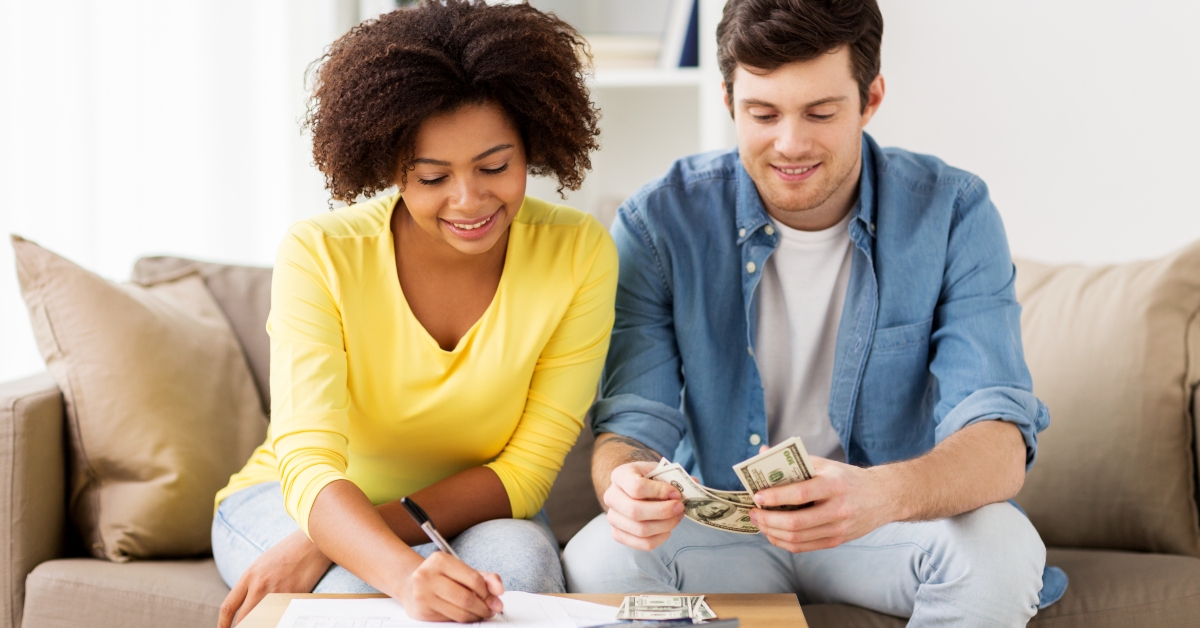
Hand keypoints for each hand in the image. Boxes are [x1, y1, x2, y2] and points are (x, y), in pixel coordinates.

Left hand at [219, 529, 332, 626]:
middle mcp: (260, 586)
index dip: (222, 624)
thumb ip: (252, 583)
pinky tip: (281, 618)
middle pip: (243, 619)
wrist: (312, 542)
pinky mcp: (294, 597)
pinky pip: (281, 615)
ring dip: (260, 623)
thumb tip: (245, 605)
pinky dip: (278, 618)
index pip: (228, 607)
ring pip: (261, 620)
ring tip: (263, 621)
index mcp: (249, 576)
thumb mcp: (263, 564)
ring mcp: (277, 593)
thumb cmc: (289, 551)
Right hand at [396, 551, 504, 621]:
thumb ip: (485, 577)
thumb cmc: (441, 576)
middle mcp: (427, 576)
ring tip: (481, 612)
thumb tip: (499, 590)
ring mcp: (422, 595)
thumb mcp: (462, 570)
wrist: (411, 584)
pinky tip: (465, 613)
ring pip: (459, 613)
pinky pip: (450, 619)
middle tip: (492, 610)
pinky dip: (462, 619)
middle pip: (466, 599)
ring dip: (476, 616)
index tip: (495, 598)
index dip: (488, 593)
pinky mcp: (421, 611)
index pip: (473, 579)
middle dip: (484, 608)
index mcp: (440, 560)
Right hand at [603, 461, 684, 549]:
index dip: (659, 492)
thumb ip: (675, 477)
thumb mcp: (660, 471)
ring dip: (665, 525)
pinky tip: (667, 529)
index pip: (636, 487)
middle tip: (680, 507)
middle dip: (663, 512)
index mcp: (620, 475)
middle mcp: (611, 496)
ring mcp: (612, 517)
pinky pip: (642, 543)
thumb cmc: (650, 479)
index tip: (676, 493)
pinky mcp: (618, 534)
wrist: (635, 488)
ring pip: (640, 530)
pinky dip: (660, 538)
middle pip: (635, 511)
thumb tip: (694, 483)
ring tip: (677, 517)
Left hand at [748, 456, 895, 552]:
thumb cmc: (846, 478)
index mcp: (834, 485)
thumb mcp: (824, 464)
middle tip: (753, 512)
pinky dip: (783, 542)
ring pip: (797, 538)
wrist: (882, 496)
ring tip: (759, 522)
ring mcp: (838, 529)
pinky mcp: (836, 541)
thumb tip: (761, 452)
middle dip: (768, 519)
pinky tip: (772, 533)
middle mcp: (838, 509)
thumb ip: (793, 461)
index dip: (775, 497)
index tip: (757, 496)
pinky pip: (803, 547)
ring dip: (772, 532)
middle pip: (796, 522)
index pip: (800, 494)